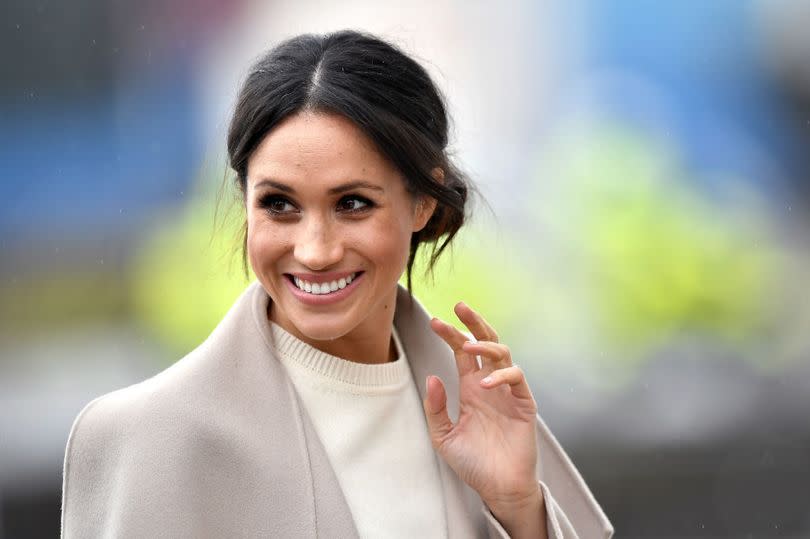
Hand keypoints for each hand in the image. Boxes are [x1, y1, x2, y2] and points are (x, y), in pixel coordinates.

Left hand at [423, 302, 545, 537]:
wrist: (498, 489)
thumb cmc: (473, 463)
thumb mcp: (443, 437)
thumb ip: (435, 408)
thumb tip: (432, 376)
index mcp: (470, 388)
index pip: (461, 352)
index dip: (450, 335)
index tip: (434, 321)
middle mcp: (489, 384)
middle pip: (484, 342)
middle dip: (473, 322)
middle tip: (460, 307)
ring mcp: (507, 392)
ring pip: (502, 353)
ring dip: (484, 345)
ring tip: (466, 347)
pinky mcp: (524, 403)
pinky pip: (517, 377)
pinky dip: (501, 374)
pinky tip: (485, 382)